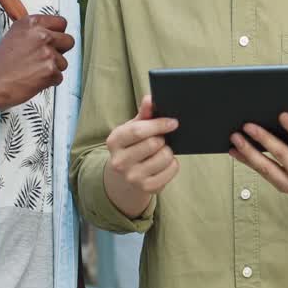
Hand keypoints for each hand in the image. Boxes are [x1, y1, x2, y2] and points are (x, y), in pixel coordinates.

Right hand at [0, 14, 73, 107]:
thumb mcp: (15, 35)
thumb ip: (34, 32)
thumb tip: (52, 34)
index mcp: (32, 23)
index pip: (61, 22)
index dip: (58, 33)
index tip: (52, 40)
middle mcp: (41, 35)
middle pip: (69, 41)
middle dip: (60, 51)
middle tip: (45, 58)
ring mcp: (47, 53)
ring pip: (64, 62)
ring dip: (52, 68)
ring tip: (33, 70)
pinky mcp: (50, 71)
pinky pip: (59, 77)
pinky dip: (49, 82)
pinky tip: (33, 80)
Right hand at [102, 95, 179, 217]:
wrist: (125, 176)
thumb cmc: (133, 145)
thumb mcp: (133, 128)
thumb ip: (144, 114)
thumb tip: (150, 99)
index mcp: (114, 141)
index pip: (139, 131)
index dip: (159, 124)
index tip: (173, 122)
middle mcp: (119, 162)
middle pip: (153, 144)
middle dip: (163, 139)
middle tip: (162, 139)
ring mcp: (132, 177)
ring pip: (164, 157)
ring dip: (168, 151)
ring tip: (161, 151)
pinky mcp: (146, 188)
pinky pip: (171, 170)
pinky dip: (173, 164)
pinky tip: (164, 163)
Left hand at [228, 113, 287, 221]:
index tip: (282, 114)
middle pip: (281, 154)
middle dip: (263, 139)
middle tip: (248, 125)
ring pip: (266, 167)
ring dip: (248, 151)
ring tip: (235, 138)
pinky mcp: (284, 188)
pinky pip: (263, 173)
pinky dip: (248, 161)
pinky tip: (237, 151)